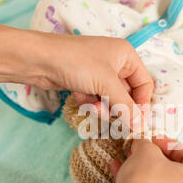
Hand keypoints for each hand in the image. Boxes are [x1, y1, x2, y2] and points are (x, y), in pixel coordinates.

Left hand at [30, 34, 153, 127]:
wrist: (38, 60)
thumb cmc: (76, 62)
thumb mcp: (106, 84)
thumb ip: (126, 107)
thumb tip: (141, 126)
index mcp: (126, 56)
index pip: (144, 84)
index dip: (141, 103)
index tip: (136, 121)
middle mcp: (116, 63)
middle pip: (127, 95)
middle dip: (118, 108)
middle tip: (113, 119)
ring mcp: (99, 73)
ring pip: (111, 100)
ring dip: (103, 108)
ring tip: (92, 108)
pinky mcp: (85, 82)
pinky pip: (96, 100)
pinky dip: (90, 103)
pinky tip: (80, 99)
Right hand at [68, 137, 182, 182]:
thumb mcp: (145, 151)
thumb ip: (146, 143)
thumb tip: (142, 144)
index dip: (170, 143)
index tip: (152, 141)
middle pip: (176, 171)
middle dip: (154, 158)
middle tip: (138, 151)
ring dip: (145, 172)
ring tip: (126, 162)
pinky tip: (120, 177)